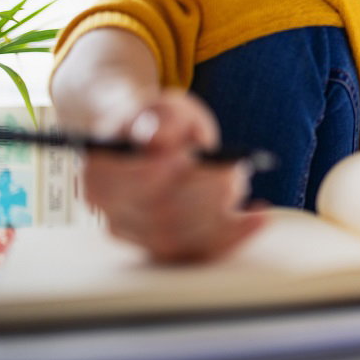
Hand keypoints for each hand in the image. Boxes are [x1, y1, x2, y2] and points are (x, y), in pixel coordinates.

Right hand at [82, 89, 265, 262]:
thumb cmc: (162, 123)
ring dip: (219, 211)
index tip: (187, 158)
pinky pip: (200, 252)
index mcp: (99, 172)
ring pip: (179, 237)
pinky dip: (235, 236)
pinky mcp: (165, 249)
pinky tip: (259, 216)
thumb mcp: (165, 107)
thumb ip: (162, 119)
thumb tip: (158, 139)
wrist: (160, 145)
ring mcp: (136, 235)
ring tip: (239, 179)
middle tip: (234, 169)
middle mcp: (110, 211)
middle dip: (202, 192)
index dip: (154, 174)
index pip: (119, 184)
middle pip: (154, 214)